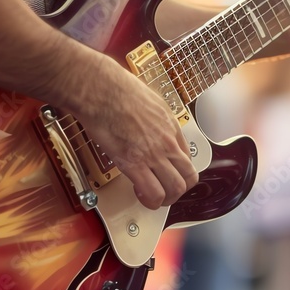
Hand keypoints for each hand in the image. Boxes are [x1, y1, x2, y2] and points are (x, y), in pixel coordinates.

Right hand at [68, 55, 197, 209]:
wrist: (101, 90)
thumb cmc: (119, 89)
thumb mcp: (151, 101)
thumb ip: (156, 118)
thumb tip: (151, 122)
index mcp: (171, 127)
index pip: (188, 158)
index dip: (180, 171)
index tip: (170, 173)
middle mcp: (167, 143)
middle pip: (188, 177)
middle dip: (178, 189)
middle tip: (166, 191)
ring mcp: (153, 155)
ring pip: (175, 189)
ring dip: (165, 198)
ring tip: (154, 198)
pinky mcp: (133, 163)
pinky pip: (152, 192)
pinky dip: (149, 200)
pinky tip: (140, 194)